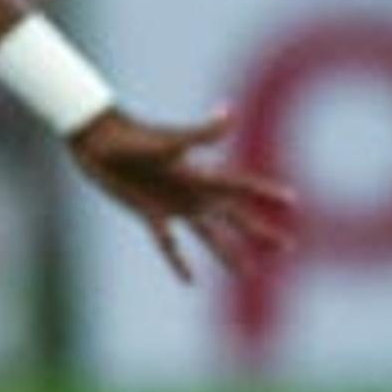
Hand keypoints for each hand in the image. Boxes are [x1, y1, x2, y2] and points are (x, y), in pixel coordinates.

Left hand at [68, 107, 300, 282]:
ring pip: (209, 234)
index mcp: (202, 175)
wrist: (100, 142)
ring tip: (248, 272)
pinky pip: (168, 243)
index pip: (241, 186)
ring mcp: (173, 204)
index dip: (265, 192)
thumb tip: (229, 111)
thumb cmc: (135, 138)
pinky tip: (191, 280)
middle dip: (260, 232)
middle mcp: (193, 191)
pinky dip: (179, 261)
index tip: (292, 200)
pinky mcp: (150, 213)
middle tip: (286, 247)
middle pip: (234, 216)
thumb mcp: (170, 141)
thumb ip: (202, 133)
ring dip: (228, 252)